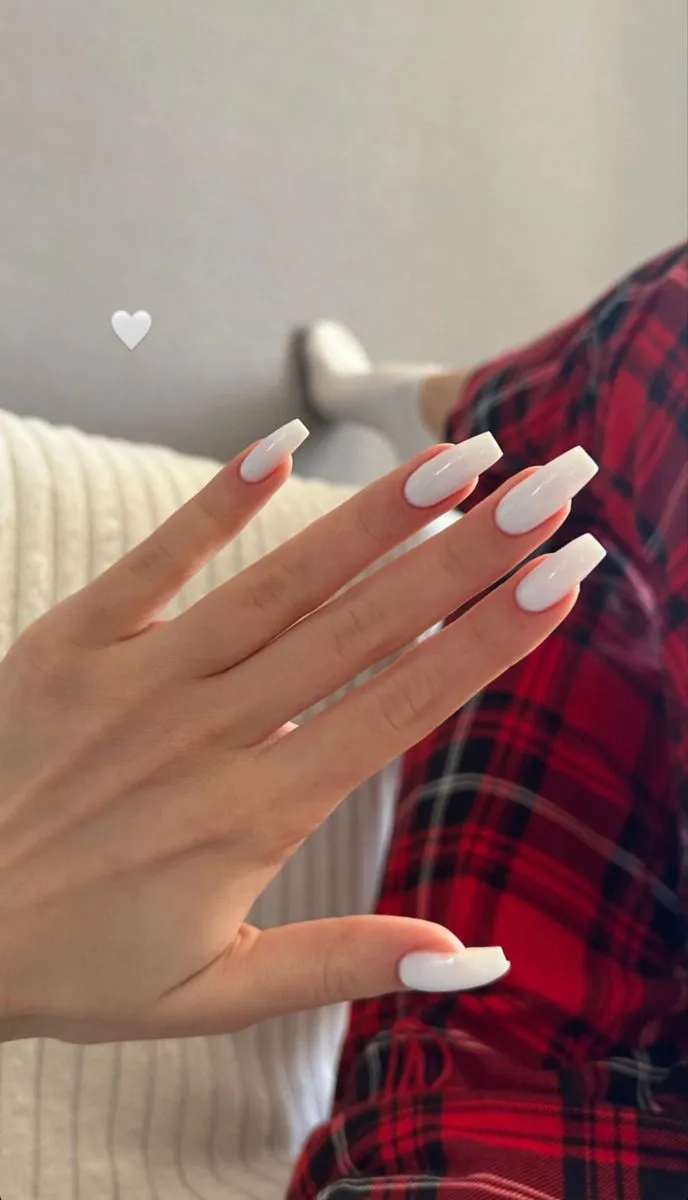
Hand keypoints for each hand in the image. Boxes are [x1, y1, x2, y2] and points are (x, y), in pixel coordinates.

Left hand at [0, 427, 599, 1043]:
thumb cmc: (78, 964)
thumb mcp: (216, 993)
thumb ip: (342, 962)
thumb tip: (468, 956)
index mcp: (257, 812)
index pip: (401, 705)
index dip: (488, 639)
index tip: (561, 579)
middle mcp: (211, 731)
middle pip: (363, 627)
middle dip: (467, 555)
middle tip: (546, 489)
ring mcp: (140, 678)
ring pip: (280, 584)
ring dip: (374, 518)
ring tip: (456, 460)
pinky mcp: (73, 641)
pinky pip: (157, 559)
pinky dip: (218, 503)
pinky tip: (282, 445)